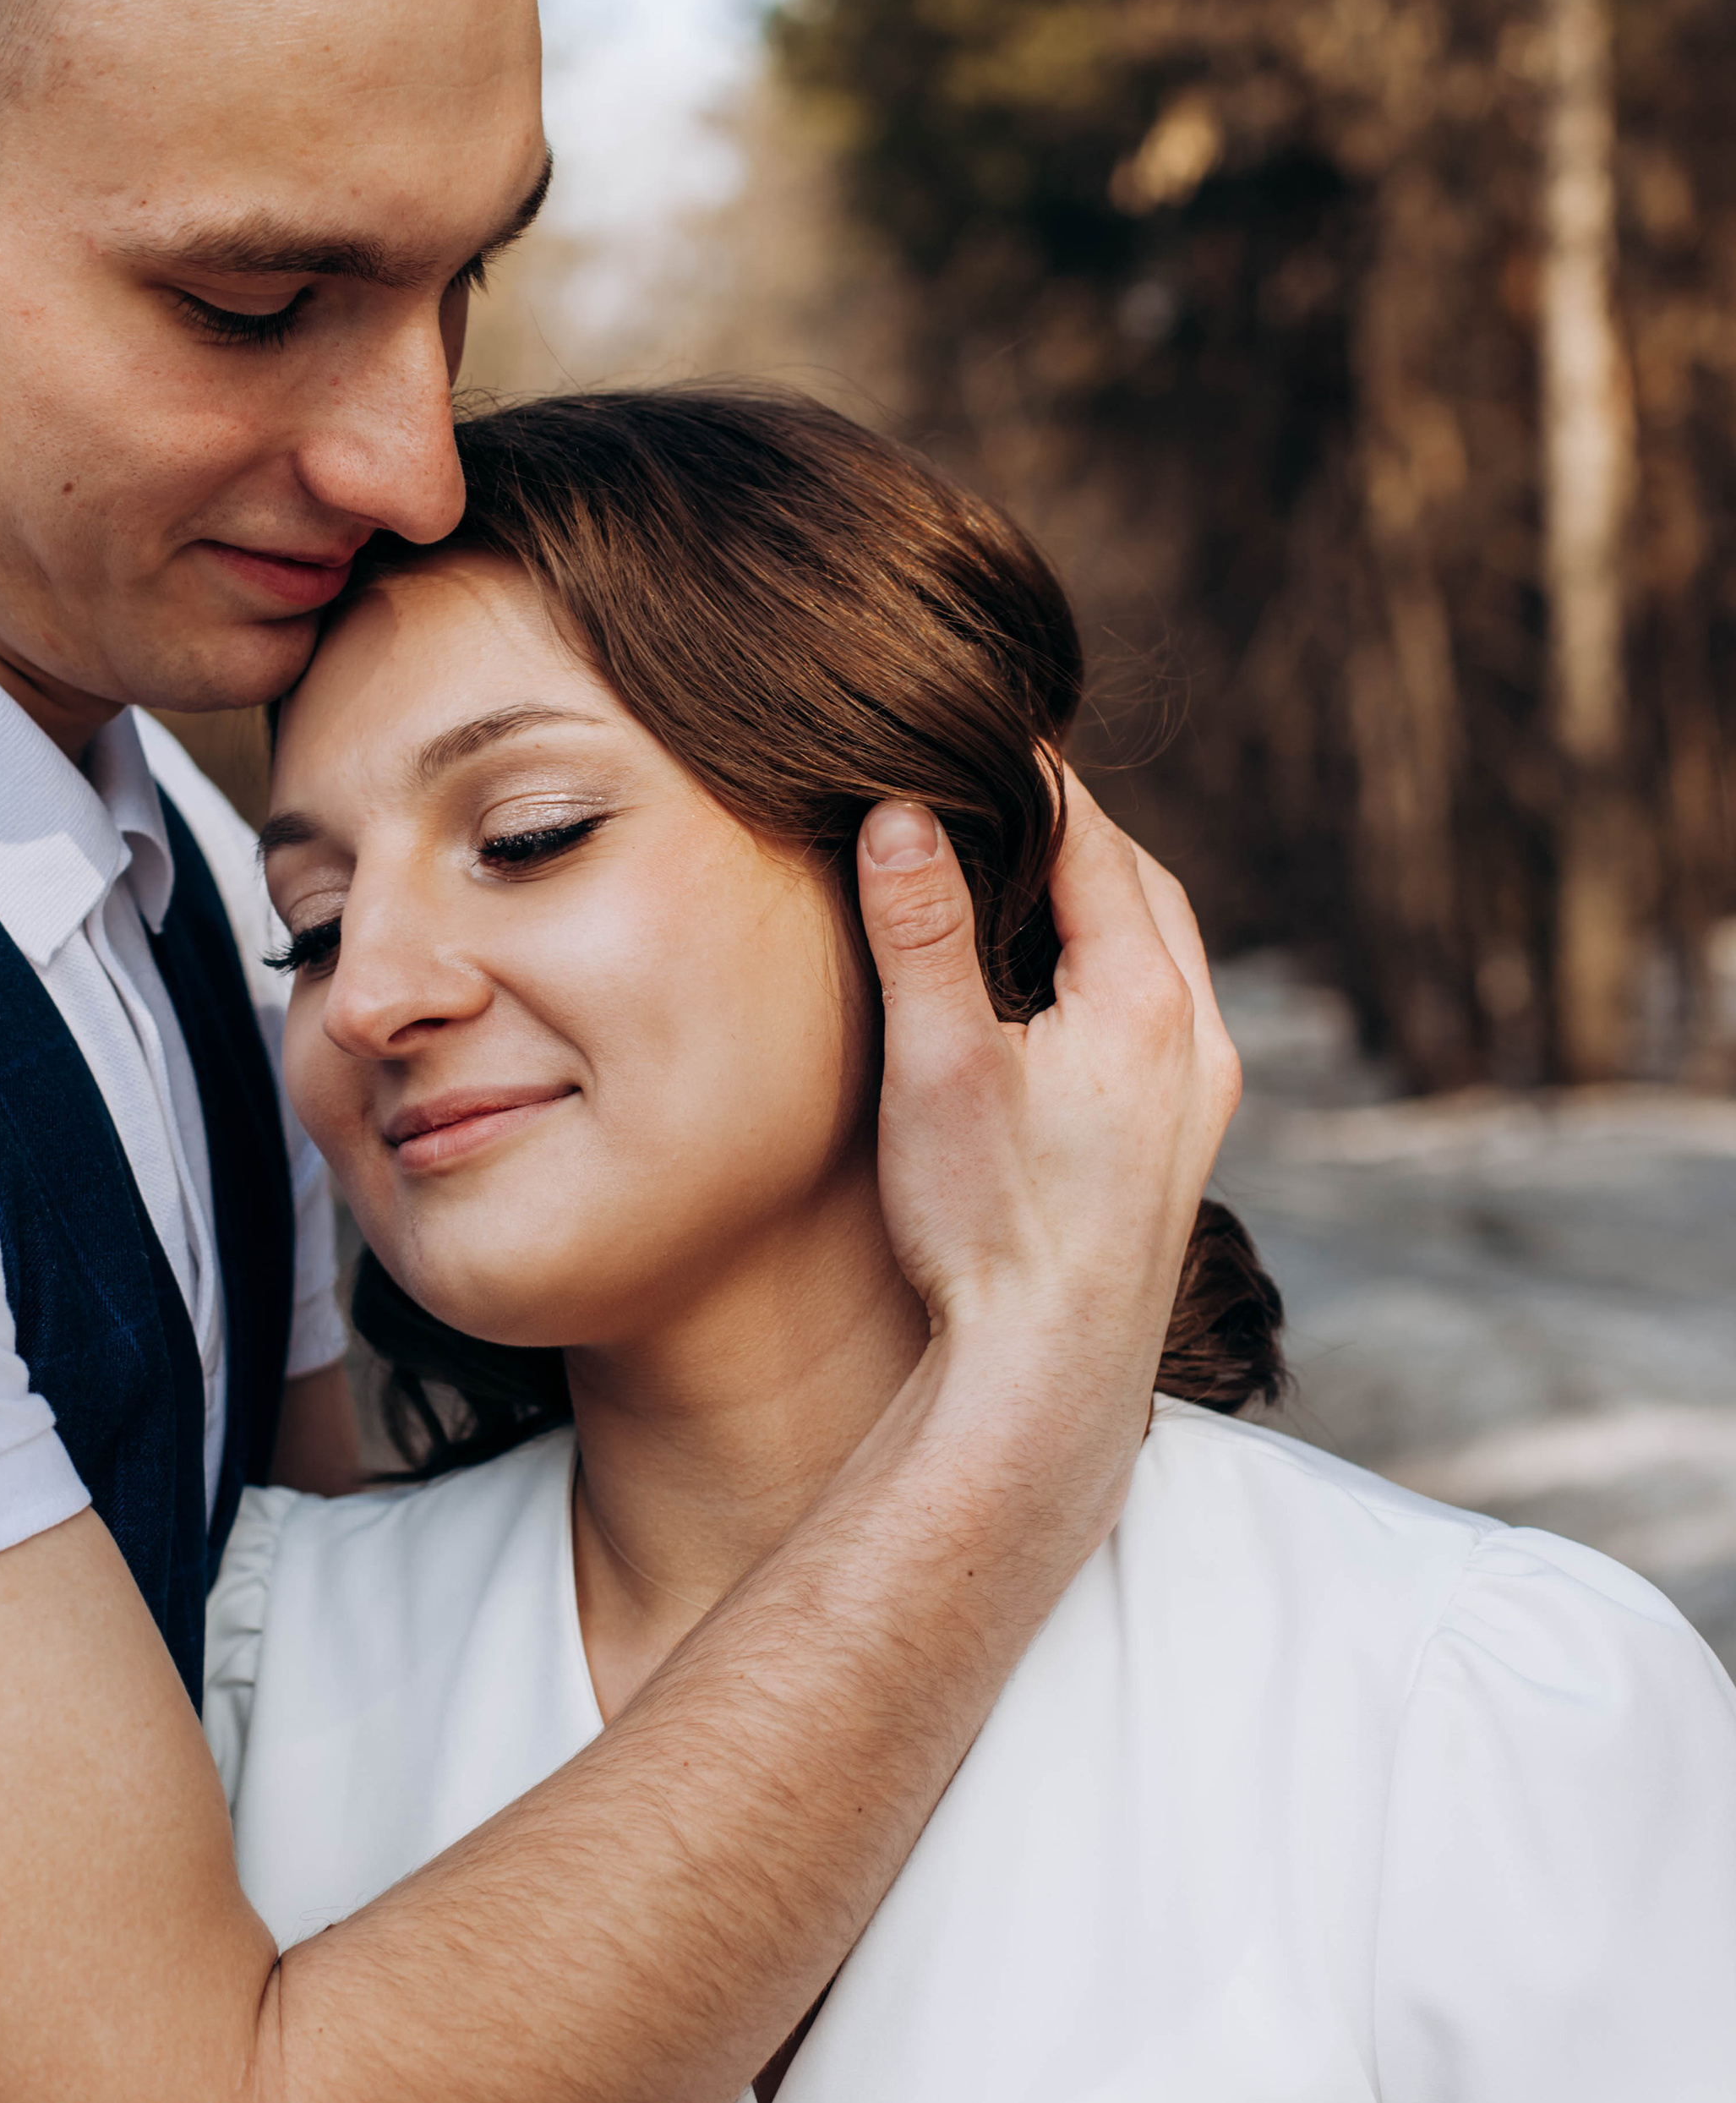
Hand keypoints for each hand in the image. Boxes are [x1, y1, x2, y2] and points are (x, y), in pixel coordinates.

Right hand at [856, 773, 1238, 1387]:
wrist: (1046, 1376)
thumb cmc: (988, 1225)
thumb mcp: (939, 1065)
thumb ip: (921, 931)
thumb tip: (899, 810)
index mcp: (1145, 999)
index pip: (1091, 841)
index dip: (1032, 775)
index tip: (981, 726)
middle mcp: (1197, 1039)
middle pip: (1142, 888)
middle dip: (1074, 832)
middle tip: (1001, 789)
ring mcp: (1203, 1098)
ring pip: (1164, 953)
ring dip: (1103, 901)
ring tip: (1027, 875)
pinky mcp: (1186, 1146)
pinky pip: (1165, 1015)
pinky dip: (1117, 969)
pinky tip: (1060, 995)